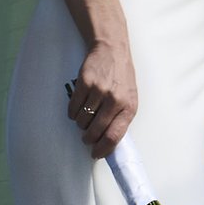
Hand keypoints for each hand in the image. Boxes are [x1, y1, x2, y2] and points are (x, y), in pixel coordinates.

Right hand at [65, 38, 136, 158]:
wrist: (112, 50)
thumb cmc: (121, 77)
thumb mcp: (130, 98)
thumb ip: (121, 118)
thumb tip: (108, 142)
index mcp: (129, 107)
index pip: (114, 136)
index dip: (103, 149)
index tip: (96, 154)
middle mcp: (115, 100)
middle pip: (96, 131)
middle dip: (88, 139)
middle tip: (86, 138)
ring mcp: (99, 91)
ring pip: (82, 121)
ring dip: (81, 124)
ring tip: (85, 117)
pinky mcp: (85, 83)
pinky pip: (73, 108)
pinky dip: (73, 112)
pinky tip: (78, 108)